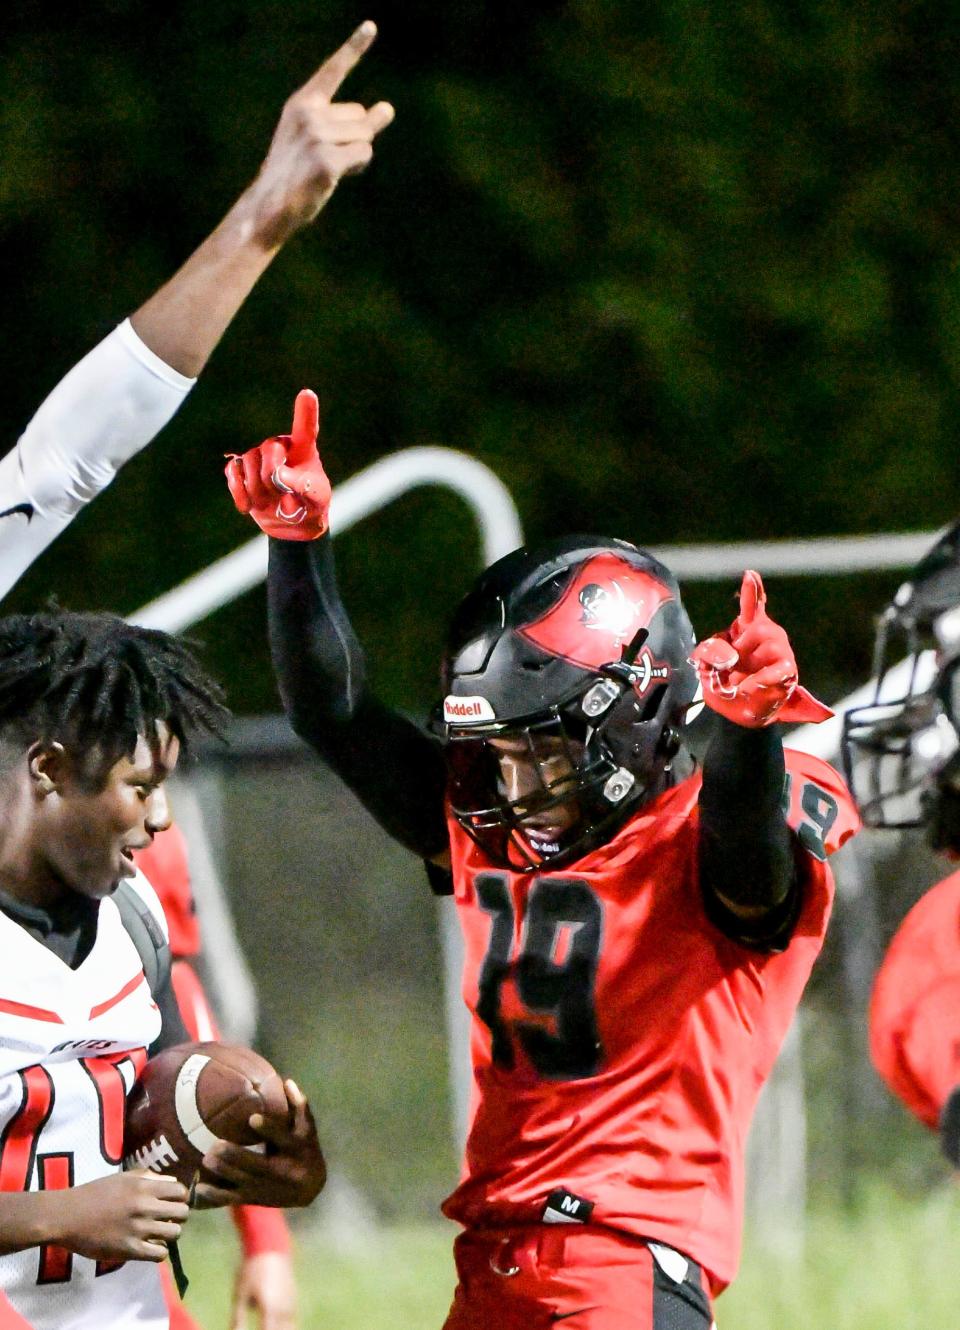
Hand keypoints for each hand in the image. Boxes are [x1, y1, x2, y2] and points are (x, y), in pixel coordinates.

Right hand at [54, 1171, 188, 1262]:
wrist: (66, 1216)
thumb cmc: (93, 1193)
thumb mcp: (122, 1178)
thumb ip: (148, 1177)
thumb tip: (172, 1181)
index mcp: (144, 1187)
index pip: (180, 1192)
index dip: (179, 1198)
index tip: (170, 1203)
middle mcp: (145, 1206)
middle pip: (182, 1213)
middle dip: (177, 1216)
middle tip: (165, 1220)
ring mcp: (138, 1229)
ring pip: (175, 1233)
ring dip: (169, 1234)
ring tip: (158, 1234)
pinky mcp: (129, 1250)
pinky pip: (159, 1254)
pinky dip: (159, 1252)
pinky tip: (149, 1248)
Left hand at [194, 1080, 325, 1208]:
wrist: (310, 1190)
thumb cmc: (305, 1149)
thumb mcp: (307, 1129)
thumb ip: (299, 1106)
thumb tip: (286, 1082)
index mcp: (295, 1149)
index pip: (282, 1138)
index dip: (268, 1129)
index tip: (252, 1118)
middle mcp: (282, 1170)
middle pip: (257, 1165)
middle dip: (236, 1156)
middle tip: (216, 1144)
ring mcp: (266, 1186)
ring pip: (242, 1181)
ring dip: (223, 1172)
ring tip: (206, 1160)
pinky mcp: (255, 1198)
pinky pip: (233, 1199)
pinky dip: (216, 1195)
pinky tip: (199, 1188)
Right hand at [226, 389, 330, 539]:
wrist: (291, 523)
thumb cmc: (309, 504)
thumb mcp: (315, 499)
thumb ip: (302, 487)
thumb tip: (278, 477)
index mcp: (304, 449)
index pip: (306, 428)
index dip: (306, 412)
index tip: (308, 394)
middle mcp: (279, 447)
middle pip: (269, 448)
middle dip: (272, 476)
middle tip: (280, 495)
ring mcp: (258, 457)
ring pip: (248, 462)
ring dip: (258, 490)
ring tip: (269, 504)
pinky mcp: (241, 470)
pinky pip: (232, 472)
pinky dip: (238, 491)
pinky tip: (247, 507)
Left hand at [230, 1250, 297, 1329]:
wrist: (270, 1248)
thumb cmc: (251, 1271)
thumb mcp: (240, 1295)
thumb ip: (238, 1319)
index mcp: (269, 1310)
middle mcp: (284, 1310)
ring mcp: (291, 1305)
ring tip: (269, 1327)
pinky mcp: (293, 1300)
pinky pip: (292, 1322)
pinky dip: (286, 1328)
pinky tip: (277, 1326)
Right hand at [249, 21, 394, 248]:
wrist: (269, 207)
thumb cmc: (297, 174)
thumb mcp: (322, 141)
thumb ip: (356, 123)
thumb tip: (388, 107)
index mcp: (302, 104)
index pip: (333, 71)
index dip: (354, 48)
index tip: (371, 25)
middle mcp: (308, 114)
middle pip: (360, 117)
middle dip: (355, 139)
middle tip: (328, 159)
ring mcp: (316, 136)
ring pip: (365, 136)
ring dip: (357, 156)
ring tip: (329, 168)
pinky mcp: (326, 160)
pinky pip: (364, 154)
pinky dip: (357, 167)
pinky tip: (333, 177)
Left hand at [689, 570, 832, 727]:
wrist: (744, 712)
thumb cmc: (728, 686)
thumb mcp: (707, 670)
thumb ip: (706, 656)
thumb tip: (720, 656)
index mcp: (747, 630)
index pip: (752, 605)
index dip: (752, 590)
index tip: (749, 574)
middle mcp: (766, 634)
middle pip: (751, 626)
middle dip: (731, 649)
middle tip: (724, 671)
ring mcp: (779, 650)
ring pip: (765, 643)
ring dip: (746, 666)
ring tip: (736, 685)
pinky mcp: (787, 670)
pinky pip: (777, 670)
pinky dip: (762, 679)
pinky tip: (749, 687)